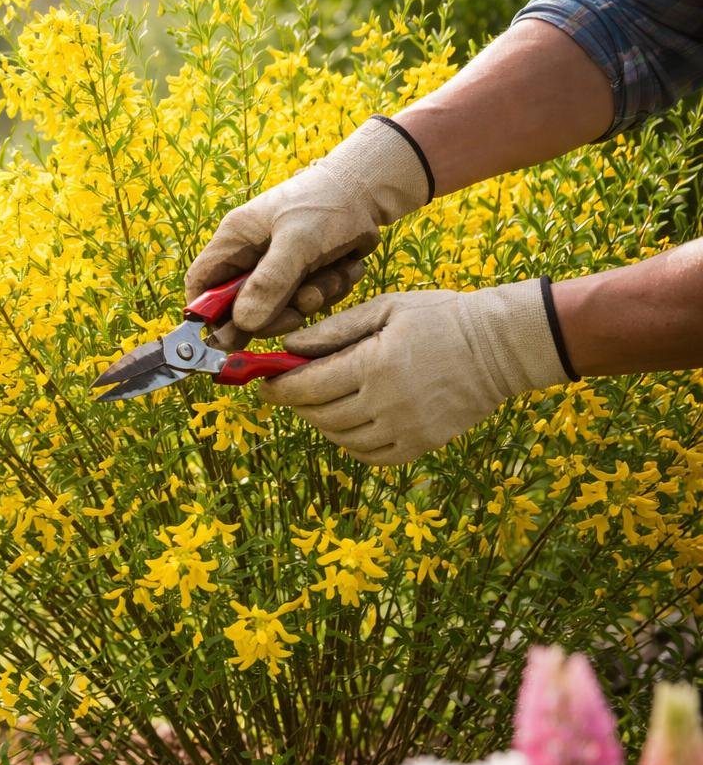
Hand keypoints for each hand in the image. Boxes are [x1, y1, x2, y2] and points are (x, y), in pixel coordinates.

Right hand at [186, 118, 429, 348]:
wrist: (369, 190)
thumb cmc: (327, 204)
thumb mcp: (298, 241)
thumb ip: (270, 282)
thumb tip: (244, 323)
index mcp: (235, 241)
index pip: (201, 284)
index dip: (207, 314)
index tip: (230, 336)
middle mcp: (251, 258)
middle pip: (241, 308)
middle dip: (272, 314)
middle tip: (298, 312)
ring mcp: (277, 270)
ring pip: (280, 309)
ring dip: (311, 299)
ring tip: (331, 273)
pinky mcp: (304, 277)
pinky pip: (309, 303)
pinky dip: (330, 291)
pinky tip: (343, 267)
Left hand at [258, 279, 572, 464]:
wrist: (502, 345)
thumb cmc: (441, 317)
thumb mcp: (386, 309)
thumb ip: (333, 331)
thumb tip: (288, 348)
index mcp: (374, 364)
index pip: (307, 386)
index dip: (279, 387)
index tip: (264, 383)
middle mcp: (387, 402)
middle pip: (320, 415)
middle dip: (298, 403)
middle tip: (291, 390)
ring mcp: (406, 428)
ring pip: (341, 438)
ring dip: (322, 422)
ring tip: (322, 402)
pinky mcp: (422, 444)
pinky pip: (371, 455)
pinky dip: (352, 443)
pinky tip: (351, 423)